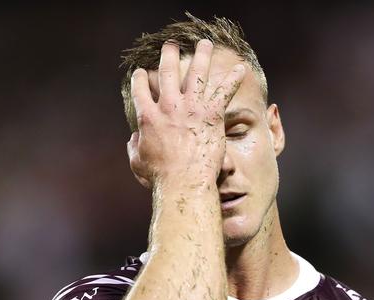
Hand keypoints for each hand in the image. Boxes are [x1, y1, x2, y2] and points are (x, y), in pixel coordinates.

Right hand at [127, 39, 244, 188]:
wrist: (184, 182)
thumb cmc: (160, 178)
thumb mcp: (138, 162)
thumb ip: (133, 147)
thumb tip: (132, 139)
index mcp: (148, 117)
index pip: (140, 89)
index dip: (140, 78)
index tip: (142, 72)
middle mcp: (169, 106)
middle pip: (167, 72)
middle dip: (169, 55)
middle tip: (170, 45)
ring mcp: (191, 108)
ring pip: (196, 74)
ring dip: (201, 56)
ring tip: (204, 44)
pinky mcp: (212, 114)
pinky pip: (225, 91)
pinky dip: (234, 78)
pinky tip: (241, 67)